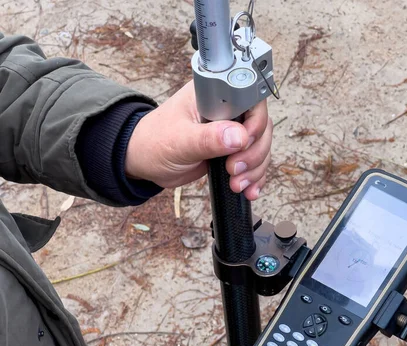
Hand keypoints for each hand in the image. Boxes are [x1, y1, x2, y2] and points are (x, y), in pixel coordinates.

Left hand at [125, 81, 271, 199]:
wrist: (145, 161)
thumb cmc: (154, 142)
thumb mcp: (179, 141)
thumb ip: (208, 138)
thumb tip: (239, 137)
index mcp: (213, 93)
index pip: (251, 98)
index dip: (255, 121)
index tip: (244, 142)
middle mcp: (227, 108)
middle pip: (262, 125)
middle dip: (254, 152)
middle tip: (233, 169)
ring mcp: (232, 130)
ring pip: (261, 146)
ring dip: (255, 168)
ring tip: (236, 184)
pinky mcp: (233, 150)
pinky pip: (255, 162)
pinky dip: (255, 177)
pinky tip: (249, 191)